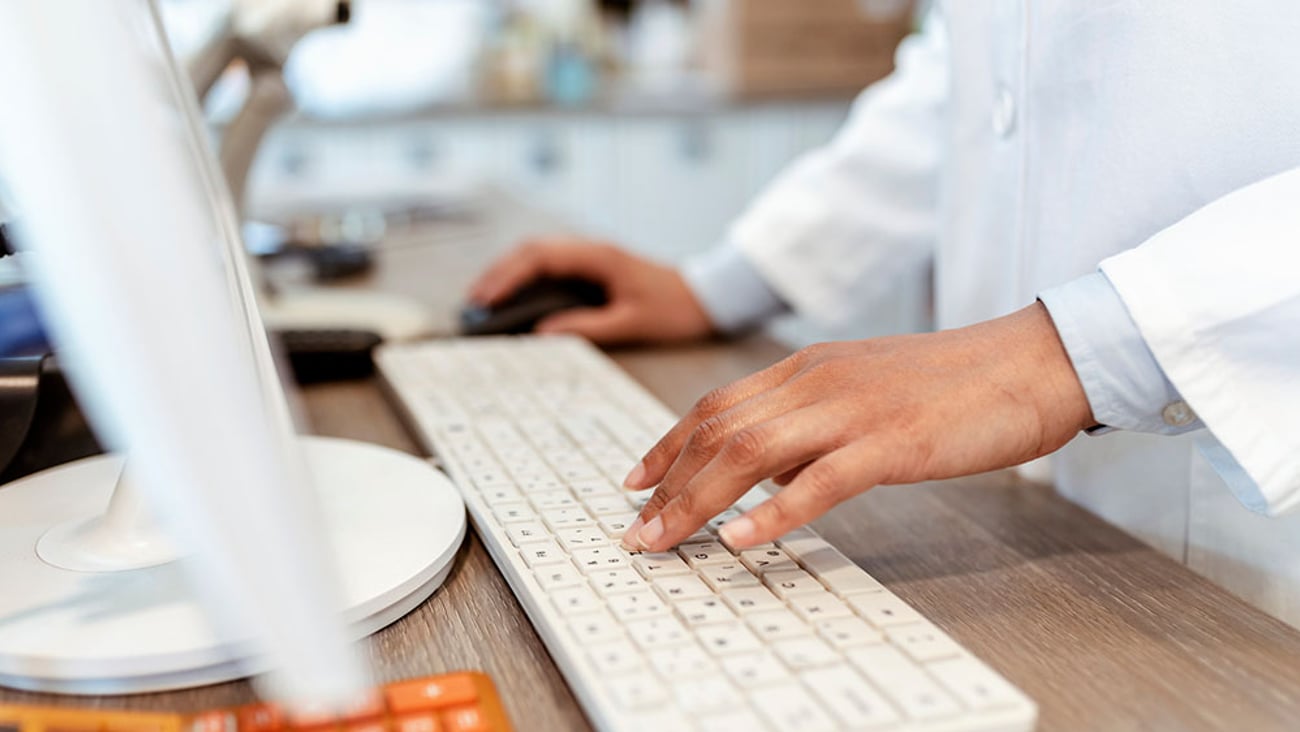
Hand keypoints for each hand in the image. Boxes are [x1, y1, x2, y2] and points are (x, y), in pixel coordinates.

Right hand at [467, 237, 713, 344]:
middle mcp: (590, 250)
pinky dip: (525, 279)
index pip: (540, 258)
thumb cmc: (674, 309)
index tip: (485, 300)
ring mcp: (590, 256)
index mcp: (598, 257)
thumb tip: (542, 333)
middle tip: (472, 304)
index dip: (508, 277)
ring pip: (537, 256)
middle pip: (531, 252)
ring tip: (482, 302)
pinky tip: (512, 300)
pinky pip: (549, 266)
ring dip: (508, 275)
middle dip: (498, 275)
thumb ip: (587, 327)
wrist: (706, 296)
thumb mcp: (631, 324)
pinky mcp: (592, 268)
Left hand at [620, 303, 1093, 551]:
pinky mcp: (894, 442)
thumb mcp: (866, 389)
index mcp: (810, 367)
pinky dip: (772, 513)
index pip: (717, 405)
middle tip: (635, 529)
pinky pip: (820, 481)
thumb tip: (766, 469)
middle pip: (718, 430)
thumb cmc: (954, 383)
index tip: (635, 480)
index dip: (668, 444)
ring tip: (662, 540)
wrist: (1033, 361)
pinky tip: (740, 540)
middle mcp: (818, 381)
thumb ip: (812, 422)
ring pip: (751, 453)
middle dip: (666, 483)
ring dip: (697, 501)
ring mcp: (853, 410)